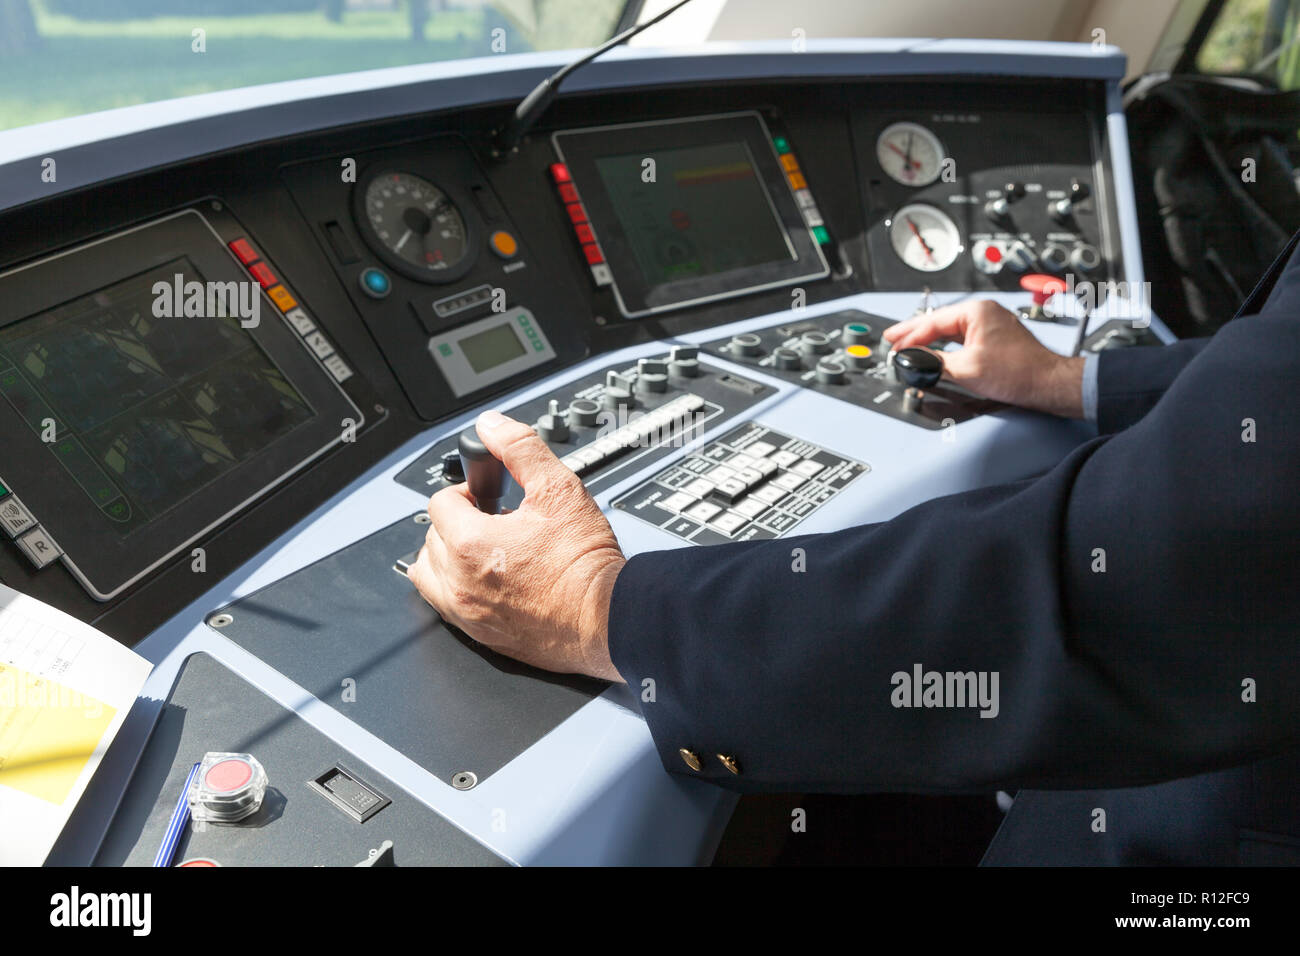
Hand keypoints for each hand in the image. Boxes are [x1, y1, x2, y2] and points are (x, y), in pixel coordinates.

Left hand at [406, 410, 626, 681]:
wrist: (608, 619)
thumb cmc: (585, 562)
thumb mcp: (558, 489)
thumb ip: (520, 449)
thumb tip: (492, 426)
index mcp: (469, 544)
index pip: (440, 502)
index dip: (466, 491)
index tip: (488, 497)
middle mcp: (459, 583)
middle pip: (431, 539)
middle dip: (457, 523)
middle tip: (494, 521)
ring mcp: (467, 614)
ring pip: (429, 577)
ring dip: (447, 557)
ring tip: (482, 550)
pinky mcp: (481, 636)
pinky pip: (447, 608)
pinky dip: (458, 589)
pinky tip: (490, 581)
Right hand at [882, 300, 1085, 418]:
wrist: (1047, 383)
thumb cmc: (1019, 372)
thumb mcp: (966, 369)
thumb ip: (935, 362)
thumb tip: (914, 360)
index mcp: (977, 311)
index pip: (933, 322)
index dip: (910, 336)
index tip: (894, 345)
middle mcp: (984, 313)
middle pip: (940, 322)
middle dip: (915, 332)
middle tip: (892, 338)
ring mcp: (991, 325)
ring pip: (950, 330)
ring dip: (929, 339)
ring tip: (909, 344)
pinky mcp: (995, 339)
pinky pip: (962, 338)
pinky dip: (945, 345)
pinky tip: (935, 351)